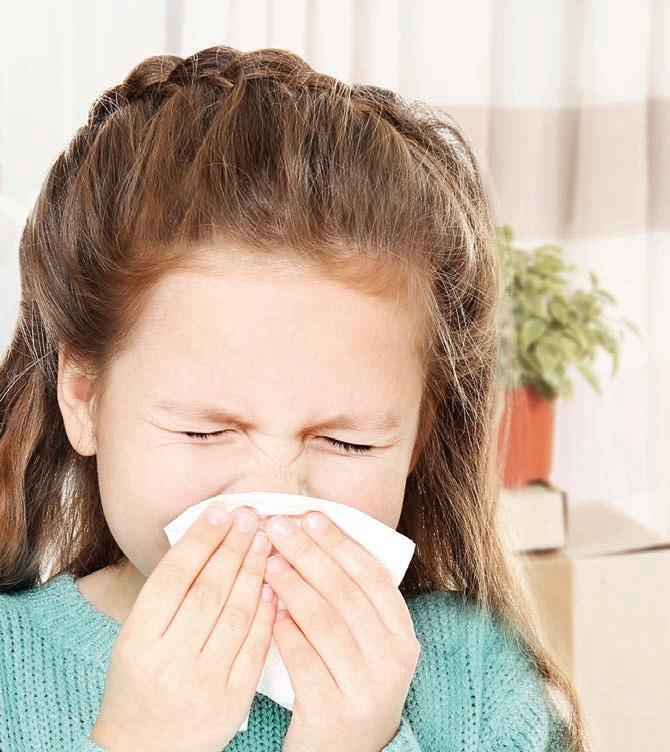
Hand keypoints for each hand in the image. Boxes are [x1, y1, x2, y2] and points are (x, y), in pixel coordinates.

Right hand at [90, 504, 276, 751]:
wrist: (144, 750)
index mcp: (137, 640)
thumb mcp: (137, 637)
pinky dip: (266, 612)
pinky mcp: (232, 701)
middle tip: (251, 516)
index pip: (174, 577)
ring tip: (265, 541)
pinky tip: (273, 584)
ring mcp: (202, 682)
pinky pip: (255, 646)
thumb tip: (209, 538)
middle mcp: (168, 660)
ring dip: (254, 571)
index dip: (201, 539)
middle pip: (209, 590)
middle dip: (233, 547)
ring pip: (236, 613)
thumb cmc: (140, 682)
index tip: (221, 510)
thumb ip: (168, 595)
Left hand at [262, 511, 420, 751]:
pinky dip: (283, 629)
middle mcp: (392, 659)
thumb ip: (350, 599)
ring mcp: (365, 688)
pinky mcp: (332, 713)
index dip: (339, 541)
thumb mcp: (367, 643)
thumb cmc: (348, 682)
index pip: (372, 575)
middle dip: (309, 554)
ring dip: (293, 586)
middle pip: (346, 592)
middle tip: (278, 527)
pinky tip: (267, 608)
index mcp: (403, 634)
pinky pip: (303, 659)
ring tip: (268, 561)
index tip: (310, 515)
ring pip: (325, 622)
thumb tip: (312, 536)